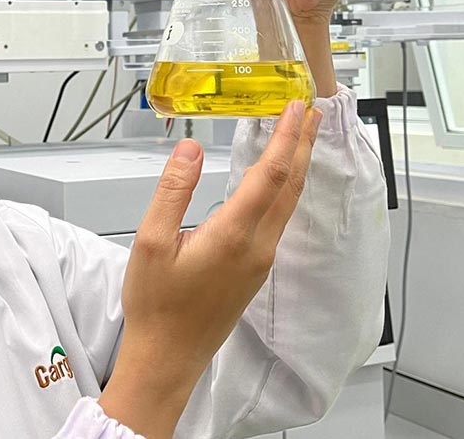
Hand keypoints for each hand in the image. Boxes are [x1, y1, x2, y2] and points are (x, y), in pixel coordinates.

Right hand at [99, 101, 323, 437]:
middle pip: (290, 186)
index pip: (270, 174)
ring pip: (288, 204)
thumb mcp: (150, 242)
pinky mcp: (255, 272)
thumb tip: (191, 148)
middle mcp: (257, 247)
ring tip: (301, 139)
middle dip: (303, 145)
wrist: (168, 357)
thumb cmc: (155, 305)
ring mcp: (260, 262)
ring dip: (296, 167)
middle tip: (313, 111)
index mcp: (233, 234)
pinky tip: (276, 183)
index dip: (287, 137)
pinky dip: (283, 191)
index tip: (297, 107)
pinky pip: (278, 221)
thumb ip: (173, 191)